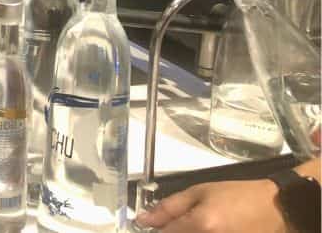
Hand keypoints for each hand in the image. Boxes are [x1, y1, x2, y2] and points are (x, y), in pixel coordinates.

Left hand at [136, 179, 286, 232]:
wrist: (275, 208)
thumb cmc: (238, 196)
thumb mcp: (200, 192)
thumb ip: (169, 207)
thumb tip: (144, 219)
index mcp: (201, 224)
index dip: (155, 229)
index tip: (151, 225)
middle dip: (172, 231)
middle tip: (178, 224)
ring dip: (185, 232)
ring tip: (197, 224)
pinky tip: (204, 229)